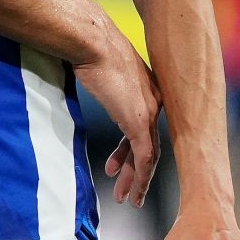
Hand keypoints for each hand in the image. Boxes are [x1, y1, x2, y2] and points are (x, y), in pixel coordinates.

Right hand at [73, 30, 160, 206]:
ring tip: (127, 199)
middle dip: (135, 170)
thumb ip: (100, 80)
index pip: (143, 127)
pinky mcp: (140, 121)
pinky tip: (133, 192)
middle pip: (149, 144)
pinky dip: (141, 178)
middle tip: (125, 189)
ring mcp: (149, 112)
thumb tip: (86, 82)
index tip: (115, 164)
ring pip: (149, 156)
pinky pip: (145, 158)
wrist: (93, 40)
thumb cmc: (90, 46)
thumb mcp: (98, 67)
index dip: (129, 149)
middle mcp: (154, 102)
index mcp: (146, 89)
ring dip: (138, 180)